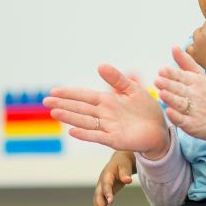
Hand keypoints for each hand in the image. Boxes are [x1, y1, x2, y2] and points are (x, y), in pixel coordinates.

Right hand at [44, 64, 170, 158]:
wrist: (160, 129)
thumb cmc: (146, 110)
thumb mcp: (133, 90)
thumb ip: (117, 79)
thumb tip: (99, 65)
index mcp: (108, 101)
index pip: (85, 96)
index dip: (70, 93)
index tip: (54, 91)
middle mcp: (104, 114)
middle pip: (80, 108)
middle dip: (63, 105)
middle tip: (45, 101)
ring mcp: (108, 127)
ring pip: (85, 121)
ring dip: (70, 117)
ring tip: (54, 113)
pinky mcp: (115, 139)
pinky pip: (98, 136)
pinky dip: (85, 134)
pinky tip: (72, 131)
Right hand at [94, 151, 135, 205]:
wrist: (119, 162)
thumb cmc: (122, 164)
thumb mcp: (125, 166)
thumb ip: (125, 173)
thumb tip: (128, 180)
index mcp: (106, 175)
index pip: (106, 185)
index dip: (107, 193)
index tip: (111, 202)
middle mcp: (101, 183)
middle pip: (98, 196)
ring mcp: (101, 189)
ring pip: (97, 202)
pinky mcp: (103, 194)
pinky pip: (101, 204)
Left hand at [155, 47, 205, 149]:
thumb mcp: (199, 76)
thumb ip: (185, 62)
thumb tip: (174, 47)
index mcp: (196, 82)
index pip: (182, 76)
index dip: (172, 74)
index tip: (162, 70)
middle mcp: (195, 95)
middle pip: (180, 89)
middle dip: (169, 85)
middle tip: (157, 80)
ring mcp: (194, 111)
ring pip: (180, 104)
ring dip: (171, 99)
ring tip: (161, 93)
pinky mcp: (192, 125)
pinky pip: (183, 120)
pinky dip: (176, 117)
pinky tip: (169, 112)